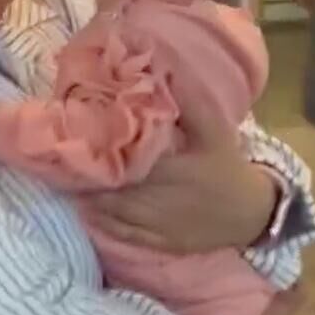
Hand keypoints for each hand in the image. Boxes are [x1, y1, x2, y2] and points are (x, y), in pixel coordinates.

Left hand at [81, 95, 276, 254]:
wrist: (251, 213)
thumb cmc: (229, 166)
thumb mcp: (217, 131)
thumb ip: (191, 104)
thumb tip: (162, 73)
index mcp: (175, 170)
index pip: (130, 163)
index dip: (104, 155)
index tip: (80, 142)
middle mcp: (163, 200)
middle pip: (117, 190)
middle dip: (90, 179)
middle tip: (63, 164)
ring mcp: (160, 225)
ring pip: (116, 214)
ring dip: (90, 200)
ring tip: (66, 184)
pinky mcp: (161, 242)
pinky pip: (125, 234)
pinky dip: (103, 223)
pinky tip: (86, 209)